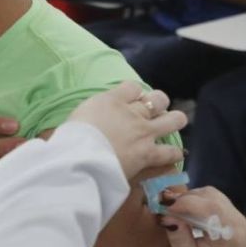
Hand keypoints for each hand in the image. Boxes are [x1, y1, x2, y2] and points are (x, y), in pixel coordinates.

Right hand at [68, 81, 186, 178]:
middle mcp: (132, 113)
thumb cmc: (71, 139)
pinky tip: (175, 154)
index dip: (135, 93)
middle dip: (159, 102)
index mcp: (112, 100)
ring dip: (174, 120)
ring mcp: (143, 133)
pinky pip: (170, 152)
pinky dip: (173, 153)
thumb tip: (97, 118)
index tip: (132, 99)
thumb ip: (93, 113)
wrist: (79, 159)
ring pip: (173, 119)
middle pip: (158, 99)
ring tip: (173, 124)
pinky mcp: (148, 154)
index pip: (133, 87)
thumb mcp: (78, 116)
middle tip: (154, 111)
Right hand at [160, 187, 245, 246]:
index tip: (166, 209)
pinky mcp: (234, 214)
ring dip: (192, 198)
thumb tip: (168, 217)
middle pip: (210, 196)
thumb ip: (179, 241)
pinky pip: (215, 199)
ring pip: (212, 194)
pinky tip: (188, 212)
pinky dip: (198, 200)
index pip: (209, 208)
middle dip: (186, 198)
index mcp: (229, 236)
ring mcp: (238, 216)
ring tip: (176, 210)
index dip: (185, 203)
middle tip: (167, 208)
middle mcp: (238, 222)